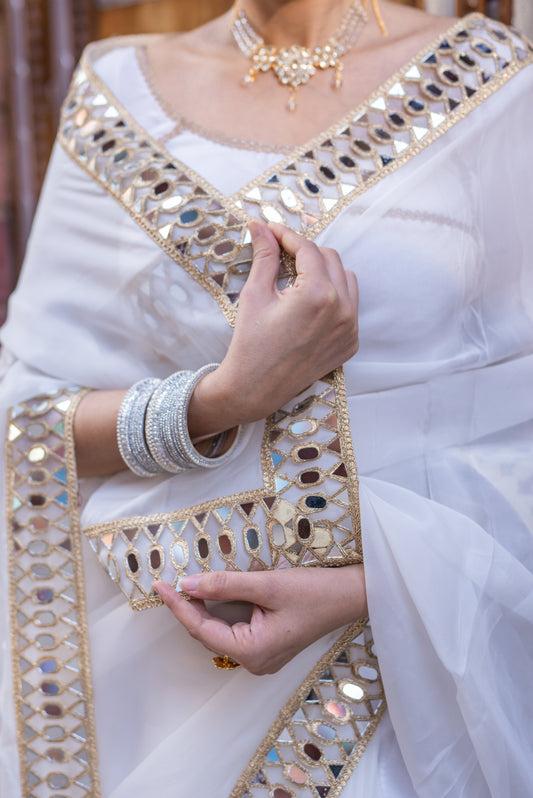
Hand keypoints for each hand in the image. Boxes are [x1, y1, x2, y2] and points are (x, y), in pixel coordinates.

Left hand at [153, 565, 366, 674]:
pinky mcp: (270, 646)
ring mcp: (263, 657)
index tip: (158, 586)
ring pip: (221, 633)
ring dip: (205, 610)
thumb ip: (224, 585)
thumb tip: (187, 585)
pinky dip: (222, 613)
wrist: (351, 596)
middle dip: (188, 608)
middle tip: (169, 582)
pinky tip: (214, 595)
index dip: (177, 606)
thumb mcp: (265, 584)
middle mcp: (255, 662)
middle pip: (209, 634)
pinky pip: (236, 631)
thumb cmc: (313, 591)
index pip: (201, 628)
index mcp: (252, 652)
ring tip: (185, 586)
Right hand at [187, 221, 358, 437]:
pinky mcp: (350, 343)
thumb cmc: (250, 343)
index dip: (286, 236)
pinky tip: (308, 305)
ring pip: (346, 279)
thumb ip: (264, 256)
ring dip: (324, 272)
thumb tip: (260, 226)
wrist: (255, 388)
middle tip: (280, 255)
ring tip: (297, 279)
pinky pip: (349, 306)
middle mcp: (341, 310)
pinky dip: (333, 297)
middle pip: (330, 258)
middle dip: (305, 252)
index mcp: (318, 294)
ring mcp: (349, 328)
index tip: (270, 231)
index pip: (307, 249)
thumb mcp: (255, 295)